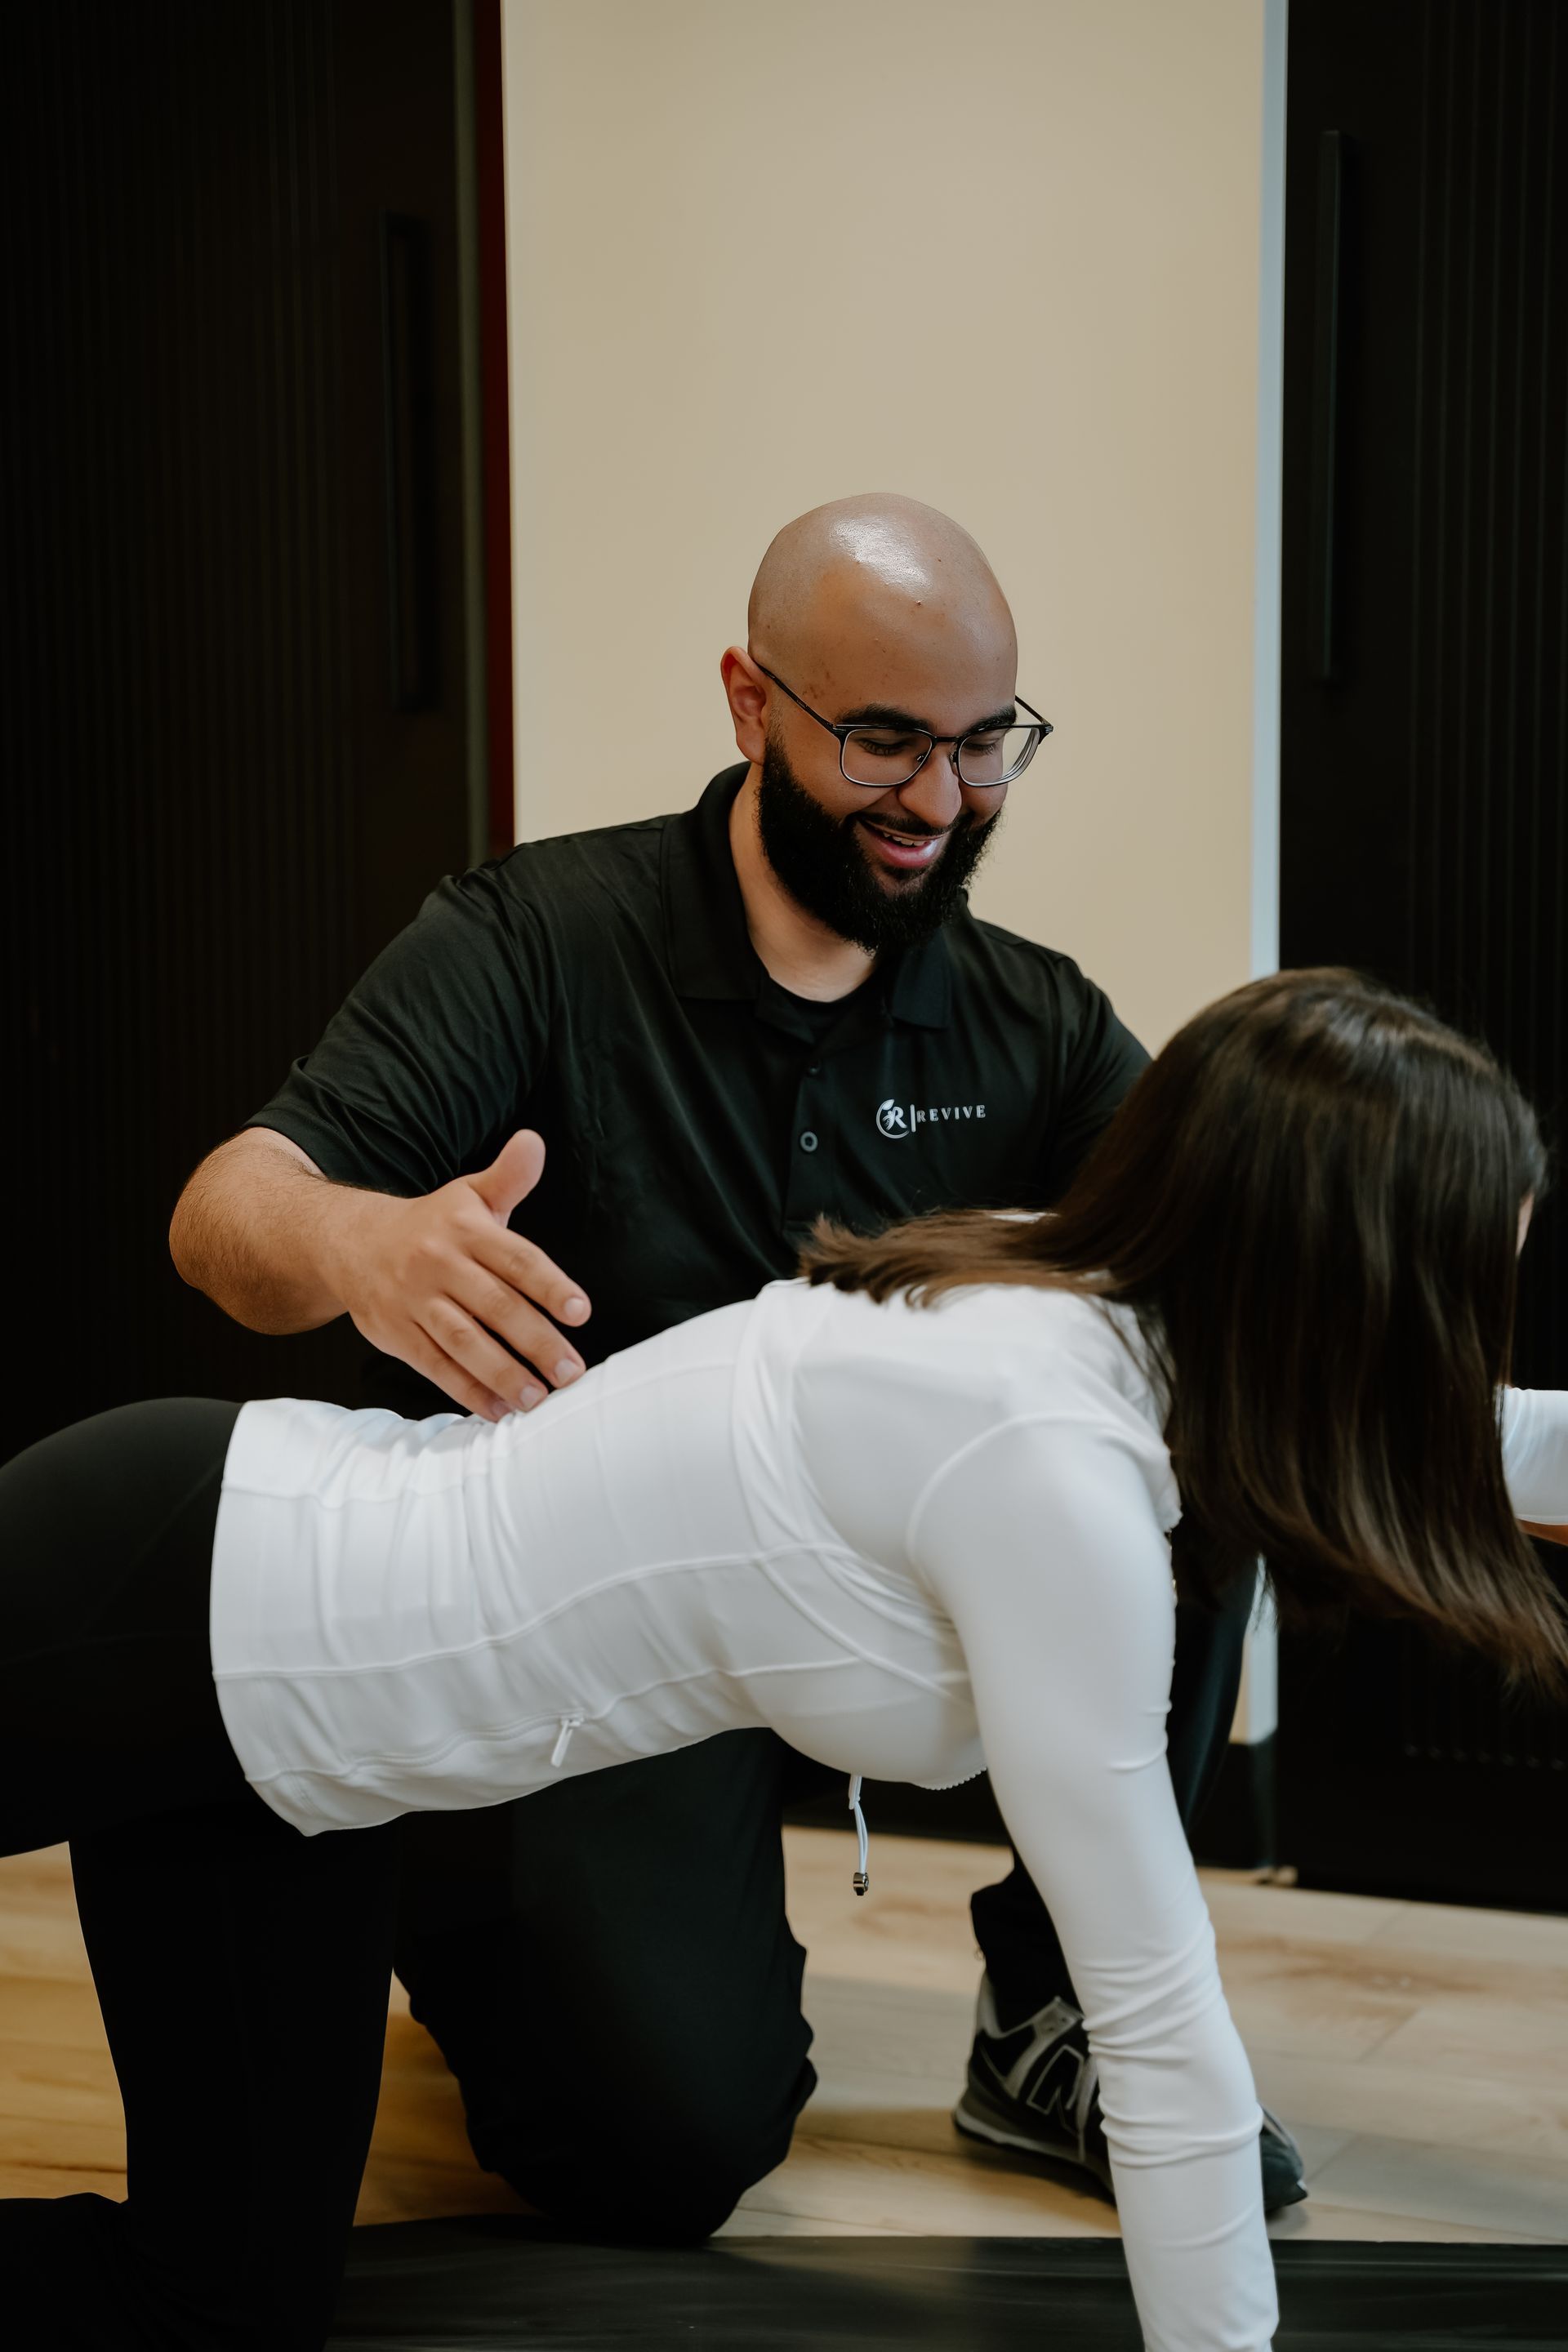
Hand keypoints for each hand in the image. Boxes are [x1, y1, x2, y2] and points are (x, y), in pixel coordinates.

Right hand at [329, 1131, 590, 1421]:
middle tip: (571, 1372)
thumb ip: (508, 1177)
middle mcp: (439, 1263)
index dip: (549, 1285)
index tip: (580, 1312)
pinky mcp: (396, 1333)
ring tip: (538, 1399)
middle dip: (536, 1341)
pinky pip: (434, 1366)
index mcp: (465, 1229)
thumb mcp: (468, 1195)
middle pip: (495, 1307)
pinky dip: (467, 1391)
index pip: (515, 1259)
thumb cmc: (431, 1224)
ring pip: (463, 1341)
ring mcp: (414, 1301)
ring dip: (503, 1373)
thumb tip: (533, 1142)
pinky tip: (497, 1410)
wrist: (350, 1241)